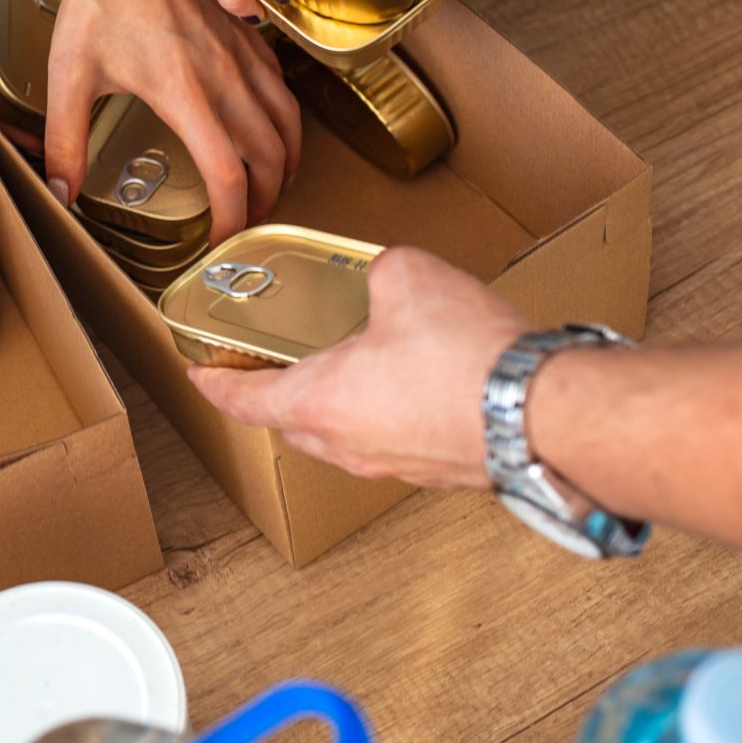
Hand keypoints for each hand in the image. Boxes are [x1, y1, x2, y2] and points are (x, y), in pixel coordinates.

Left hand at [43, 0, 300, 242]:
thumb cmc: (97, 3)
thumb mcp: (69, 77)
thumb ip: (65, 139)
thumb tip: (61, 192)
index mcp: (184, 93)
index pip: (226, 174)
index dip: (229, 219)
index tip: (217, 243)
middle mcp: (224, 78)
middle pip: (269, 158)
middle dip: (264, 203)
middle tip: (246, 228)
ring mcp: (242, 56)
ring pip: (287, 125)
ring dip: (285, 166)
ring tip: (270, 192)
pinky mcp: (247, 38)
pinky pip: (283, 92)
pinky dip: (287, 126)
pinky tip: (272, 137)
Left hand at [188, 247, 525, 487]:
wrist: (541, 413)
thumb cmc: (468, 359)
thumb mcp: (404, 278)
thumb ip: (376, 273)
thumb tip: (385, 278)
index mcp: (319, 403)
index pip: (244, 401)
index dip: (215, 385)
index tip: (200, 376)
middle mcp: (348, 445)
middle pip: (291, 423)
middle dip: (277, 393)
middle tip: (273, 364)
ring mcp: (393, 465)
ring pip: (344, 436)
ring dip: (338, 404)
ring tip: (351, 364)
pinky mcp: (436, 469)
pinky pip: (393, 441)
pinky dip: (387, 414)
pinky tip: (414, 382)